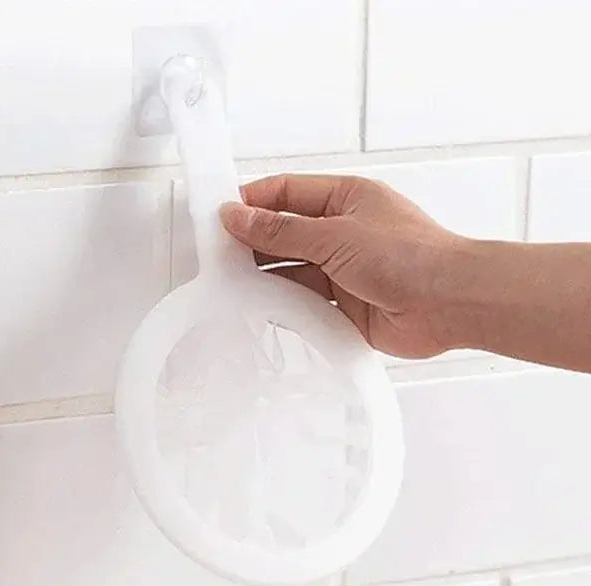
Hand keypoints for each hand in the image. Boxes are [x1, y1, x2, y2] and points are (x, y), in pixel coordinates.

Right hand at [219, 173, 472, 358]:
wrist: (450, 304)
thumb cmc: (408, 256)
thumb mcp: (334, 235)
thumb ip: (281, 230)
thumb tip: (238, 216)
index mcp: (345, 198)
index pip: (287, 193)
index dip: (252, 202)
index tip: (219, 217)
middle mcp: (344, 232)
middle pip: (286, 233)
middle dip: (254, 244)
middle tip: (218, 256)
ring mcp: (345, 270)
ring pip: (293, 270)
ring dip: (267, 277)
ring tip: (233, 285)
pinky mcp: (347, 305)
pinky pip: (306, 303)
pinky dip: (285, 306)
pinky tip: (263, 310)